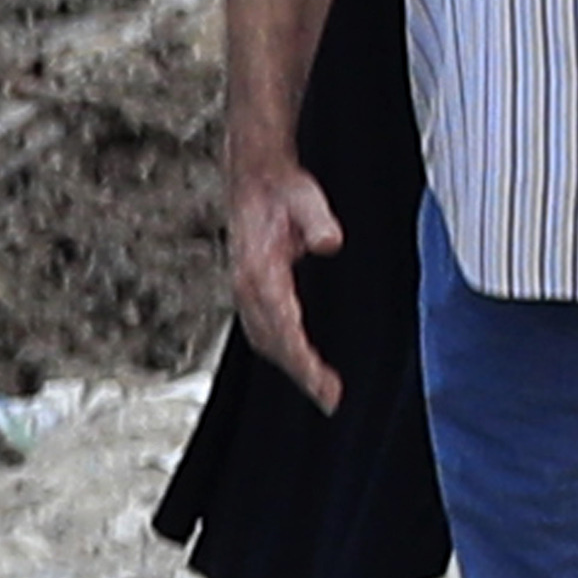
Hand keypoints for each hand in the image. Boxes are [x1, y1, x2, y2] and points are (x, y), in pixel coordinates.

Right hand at [228, 162, 345, 410]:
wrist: (254, 177)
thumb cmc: (282, 189)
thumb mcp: (305, 197)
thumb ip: (318, 220)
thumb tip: (330, 243)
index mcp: (259, 271)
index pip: (282, 327)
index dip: (303, 360)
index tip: (324, 385)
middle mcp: (248, 287)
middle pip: (271, 343)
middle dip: (300, 374)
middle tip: (331, 400)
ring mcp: (246, 290)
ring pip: (264, 340)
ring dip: (289, 366)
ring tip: (320, 388)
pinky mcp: (252, 290)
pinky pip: (262, 330)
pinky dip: (280, 351)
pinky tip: (297, 359)